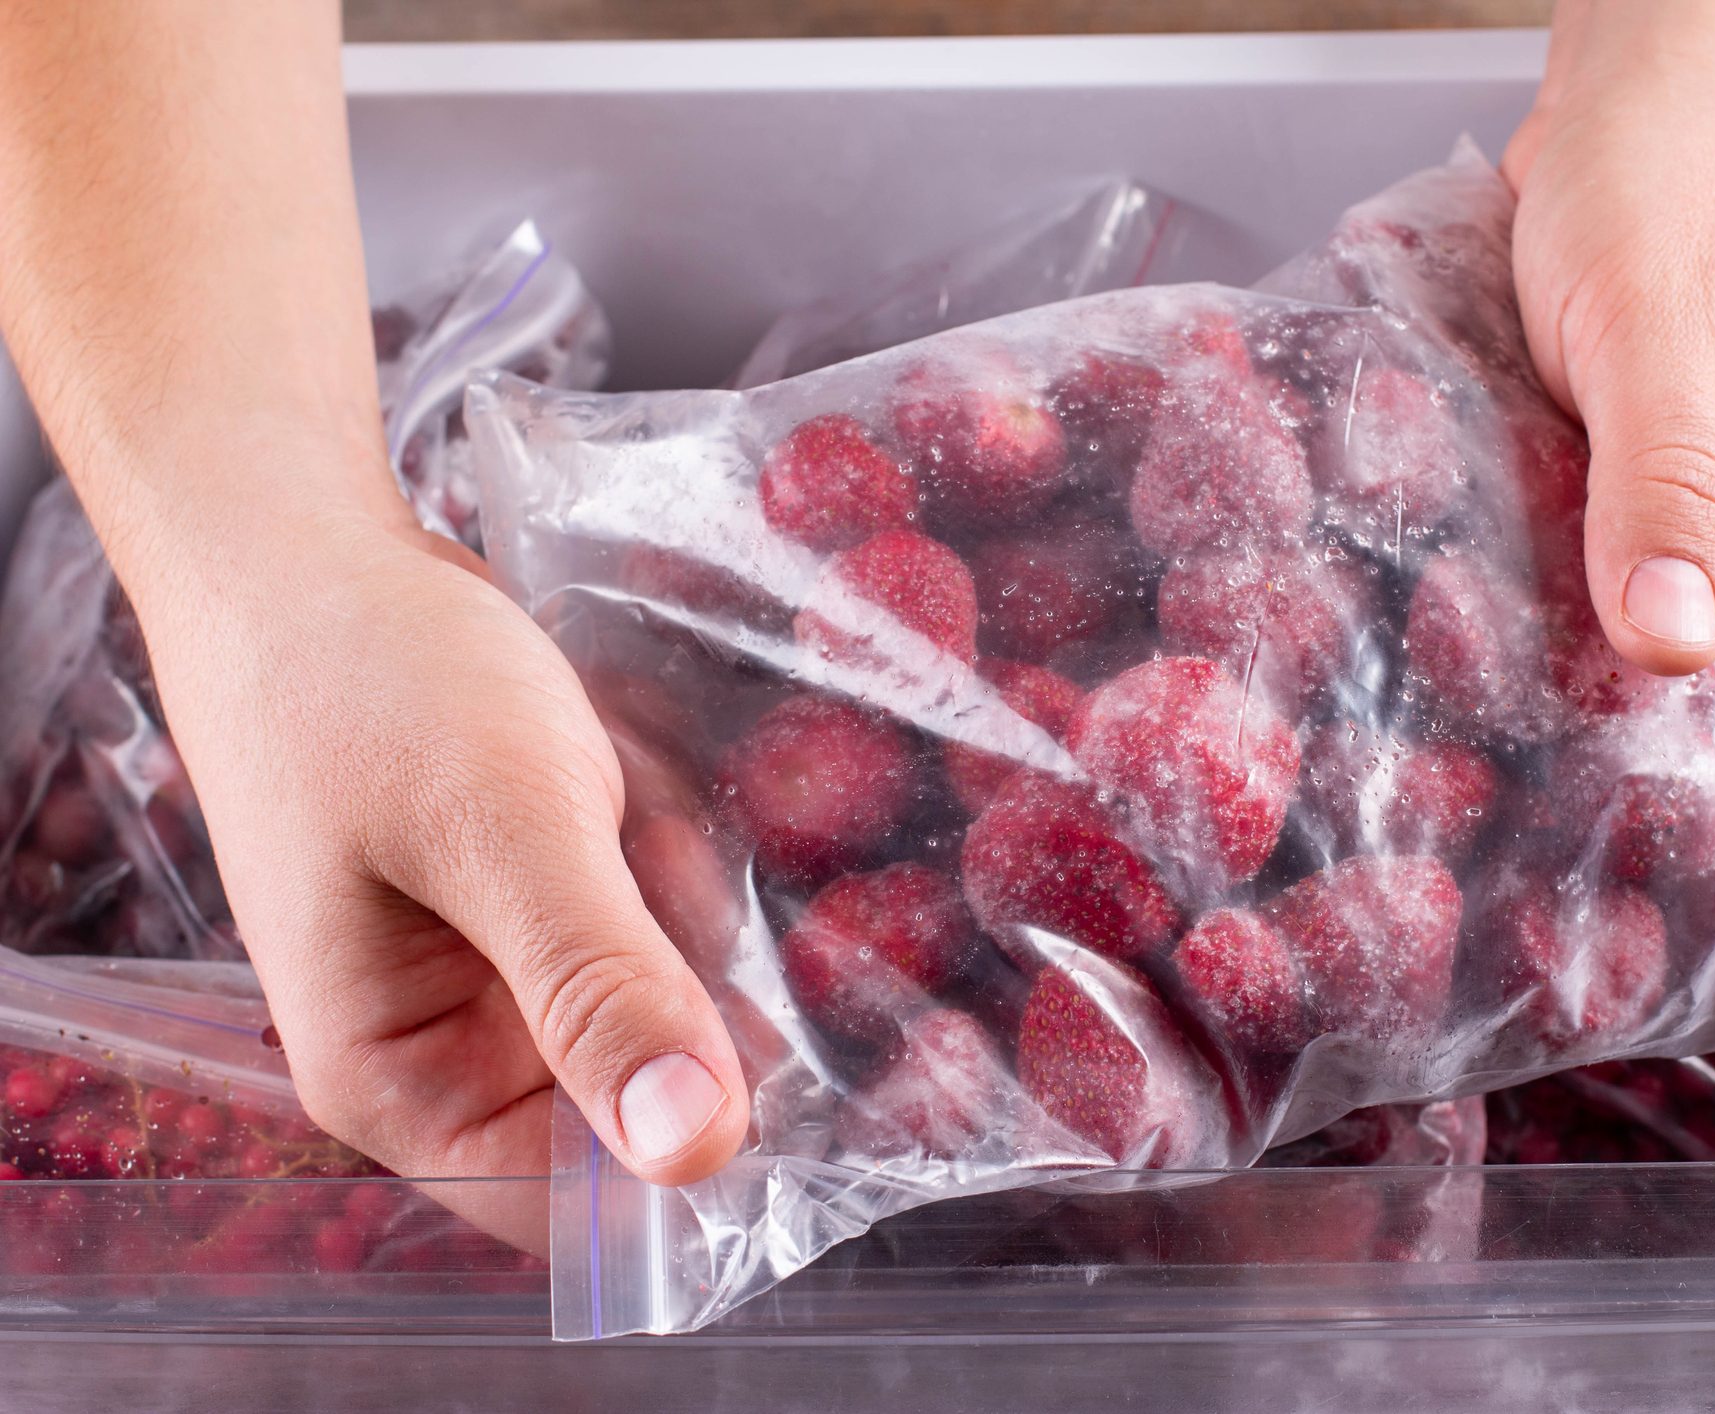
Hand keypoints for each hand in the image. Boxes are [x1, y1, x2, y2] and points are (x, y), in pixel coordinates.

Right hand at [0, 1, 749, 1196]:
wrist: (304, 544)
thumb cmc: (373, 682)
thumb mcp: (503, 829)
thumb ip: (597, 988)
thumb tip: (695, 1151)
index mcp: (400, 1083)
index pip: (582, 1208)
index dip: (700, 1147)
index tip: (812, 1054)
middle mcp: (442, 1056)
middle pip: (635, 1103)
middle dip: (700, 999)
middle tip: (699, 873)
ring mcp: (487, 978)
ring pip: (654, 1006)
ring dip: (687, 921)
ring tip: (648, 809)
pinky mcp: (526, 905)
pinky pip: (641, 928)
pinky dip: (667, 869)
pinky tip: (641, 791)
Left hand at [1505, 0, 1714, 1068]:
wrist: (1636, 84)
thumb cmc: (1671, 178)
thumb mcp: (1660, 323)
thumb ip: (1665, 478)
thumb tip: (1672, 649)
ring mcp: (1710, 526)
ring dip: (1698, 806)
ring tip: (1639, 928)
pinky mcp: (1628, 504)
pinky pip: (1633, 631)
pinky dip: (1609, 708)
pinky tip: (1548, 769)